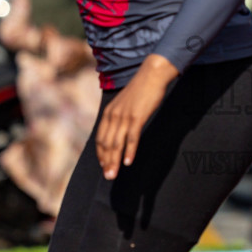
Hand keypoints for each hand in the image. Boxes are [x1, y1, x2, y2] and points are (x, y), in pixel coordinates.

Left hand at [95, 54, 178, 179]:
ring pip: (116, 144)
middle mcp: (113, 116)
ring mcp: (125, 117)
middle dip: (106, 162)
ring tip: (114, 174)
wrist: (152, 75)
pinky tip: (128, 162)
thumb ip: (119, 116)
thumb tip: (119, 130)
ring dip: (115, 161)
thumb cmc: (141, 90)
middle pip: (106, 144)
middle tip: (108, 176)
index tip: (104, 165)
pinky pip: (131, 138)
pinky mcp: (137, 117)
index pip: (100, 138)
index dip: (101, 154)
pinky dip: (129, 151)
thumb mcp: (124, 104)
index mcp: (109, 113)